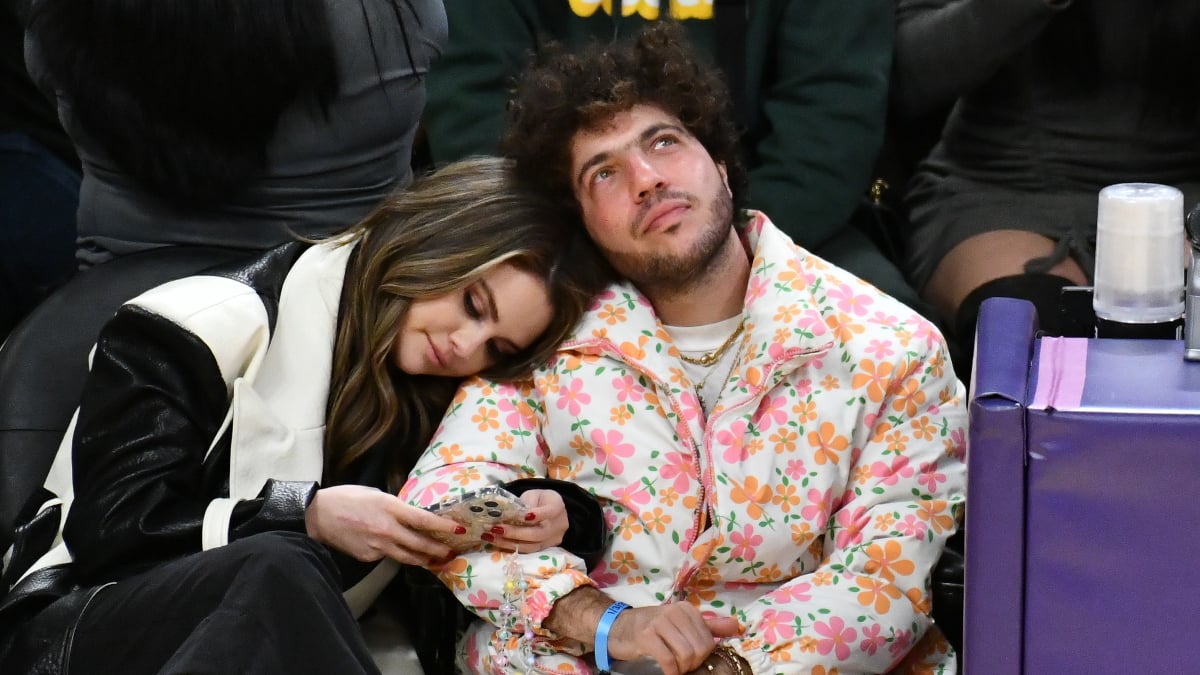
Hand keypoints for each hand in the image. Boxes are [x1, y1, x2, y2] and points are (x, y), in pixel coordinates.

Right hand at [305, 484, 460, 565]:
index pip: (424, 521)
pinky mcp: (369, 557)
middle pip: (421, 544)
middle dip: (439, 549)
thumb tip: (411, 516)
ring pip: (408, 557)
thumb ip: (395, 507)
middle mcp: (388, 530)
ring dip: (423, 559)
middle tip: (451, 551)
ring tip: (434, 559)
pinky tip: (398, 551)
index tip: (459, 530)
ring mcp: (378, 546)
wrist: (318, 515)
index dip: (444, 527)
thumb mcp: (376, 494)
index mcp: (391, 508)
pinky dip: (396, 554)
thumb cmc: (346, 498)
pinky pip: (388, 556)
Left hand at [481, 488, 568, 552]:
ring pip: (530, 546)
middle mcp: (557, 527)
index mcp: (557, 507)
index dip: (537, 515)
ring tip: (490, 537)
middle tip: (496, 529)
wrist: (554, 512)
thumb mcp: (535, 494)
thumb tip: (508, 514)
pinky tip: (496, 542)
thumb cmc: (541, 500)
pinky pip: (527, 550)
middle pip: (537, 534)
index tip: (523, 516)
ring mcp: (551, 541)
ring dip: (508, 543)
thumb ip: (525, 503)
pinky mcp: (543, 549)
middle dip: (515, 533)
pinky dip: (510, 546)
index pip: (549, 512)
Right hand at [606, 605, 742, 674]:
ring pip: (686, 655)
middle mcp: (674, 612)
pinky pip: (668, 661)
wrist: (619, 627)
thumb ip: (709, 626)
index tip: (690, 658)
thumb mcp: (681, 624)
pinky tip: (667, 671)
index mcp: (686, 609)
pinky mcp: (646, 636)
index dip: (702, 655)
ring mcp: (659, 623)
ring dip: (682, 668)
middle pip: (699, 649)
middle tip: (682, 665)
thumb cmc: (652, 628)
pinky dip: (671, 671)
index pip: (709, 639)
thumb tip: (737, 626)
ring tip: (674, 667)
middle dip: (692, 663)